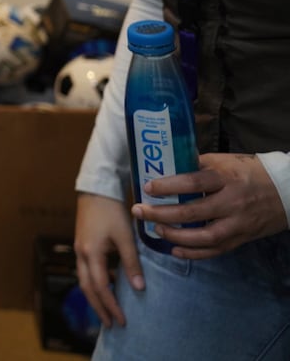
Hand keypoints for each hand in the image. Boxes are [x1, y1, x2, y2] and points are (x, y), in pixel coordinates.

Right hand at [75, 191, 141, 328]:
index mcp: (91, 253)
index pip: (101, 287)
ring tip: (105, 311)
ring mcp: (79, 249)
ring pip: (83, 281)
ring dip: (94, 298)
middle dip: (99, 308)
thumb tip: (139, 288)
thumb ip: (131, 262)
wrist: (96, 189)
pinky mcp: (82, 245)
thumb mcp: (125, 237)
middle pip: (87, 288)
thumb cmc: (112, 211)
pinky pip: (84, 272)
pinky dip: (93, 285)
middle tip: (110, 324)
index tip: (122, 320)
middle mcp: (81, 254)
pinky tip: (104, 288)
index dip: (111, 305)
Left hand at [135, 152, 288, 258]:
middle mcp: (232, 202)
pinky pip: (216, 250)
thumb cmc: (249, 172)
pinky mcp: (242, 238)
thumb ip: (198, 165)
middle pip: (193, 212)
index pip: (193, 182)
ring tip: (156, 230)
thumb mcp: (224, 161)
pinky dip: (195, 253)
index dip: (169, 186)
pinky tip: (175, 250)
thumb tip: (167, 164)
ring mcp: (238, 223)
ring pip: (204, 237)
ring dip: (176, 236)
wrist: (286, 191)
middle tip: (139, 211)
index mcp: (226, 178)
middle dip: (161, 213)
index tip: (148, 187)